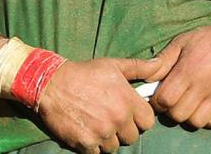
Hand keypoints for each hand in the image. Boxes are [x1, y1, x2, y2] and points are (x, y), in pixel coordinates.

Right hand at [38, 58, 159, 152]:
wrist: (50, 83)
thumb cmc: (83, 73)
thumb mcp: (112, 65)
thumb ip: (140, 68)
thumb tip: (160, 65)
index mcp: (127, 101)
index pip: (148, 122)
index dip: (139, 118)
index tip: (129, 114)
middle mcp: (117, 119)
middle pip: (132, 137)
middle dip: (123, 130)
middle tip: (109, 118)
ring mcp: (101, 133)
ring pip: (114, 147)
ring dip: (107, 139)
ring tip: (96, 124)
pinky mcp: (85, 143)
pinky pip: (97, 153)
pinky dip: (92, 145)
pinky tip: (86, 130)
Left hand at [147, 20, 210, 128]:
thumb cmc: (207, 39)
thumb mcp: (181, 42)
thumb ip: (163, 61)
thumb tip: (145, 77)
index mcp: (188, 70)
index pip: (165, 99)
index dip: (157, 102)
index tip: (157, 99)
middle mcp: (204, 85)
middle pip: (178, 114)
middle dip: (169, 111)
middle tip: (171, 103)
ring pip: (196, 122)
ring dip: (187, 117)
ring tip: (186, 106)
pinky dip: (206, 120)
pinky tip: (202, 108)